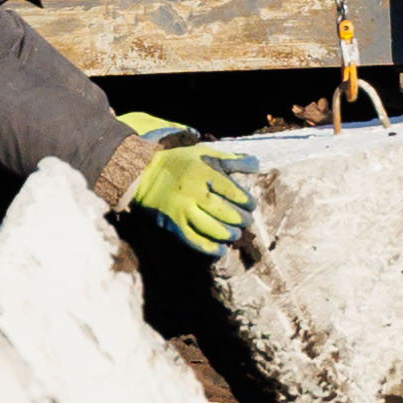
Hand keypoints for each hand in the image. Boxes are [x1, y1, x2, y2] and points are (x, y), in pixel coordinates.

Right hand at [128, 142, 254, 254]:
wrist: (144, 175)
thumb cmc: (181, 163)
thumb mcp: (206, 153)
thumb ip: (232, 160)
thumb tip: (257, 164)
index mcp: (204, 173)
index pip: (233, 192)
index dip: (247, 202)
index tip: (251, 206)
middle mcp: (194, 192)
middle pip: (226, 212)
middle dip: (242, 220)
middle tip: (246, 221)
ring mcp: (182, 210)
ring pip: (213, 229)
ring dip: (229, 234)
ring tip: (235, 234)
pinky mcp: (173, 224)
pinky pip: (195, 241)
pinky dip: (210, 248)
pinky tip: (220, 249)